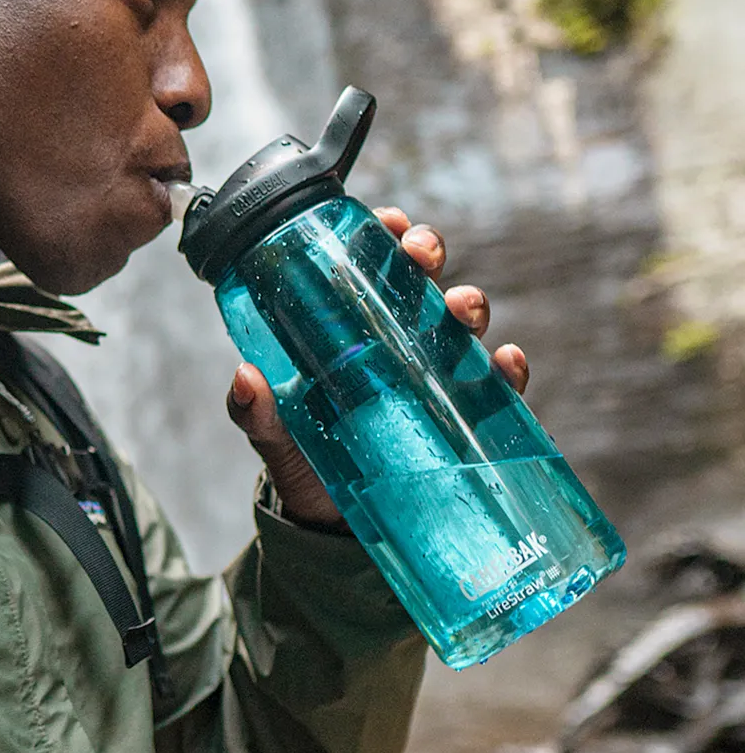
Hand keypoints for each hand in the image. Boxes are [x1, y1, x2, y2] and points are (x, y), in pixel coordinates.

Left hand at [226, 206, 530, 528]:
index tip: (386, 221)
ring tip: (460, 310)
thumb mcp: (276, 438)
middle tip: (419, 254)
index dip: (382, 236)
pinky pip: (496, 387)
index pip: (368, 268)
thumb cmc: (305, 464)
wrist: (334, 531)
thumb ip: (256, 414)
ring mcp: (435, 378)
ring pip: (461, 325)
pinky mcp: (465, 419)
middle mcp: (396, 343)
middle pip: (420, 282)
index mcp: (349, 331)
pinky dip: (507, 370)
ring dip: (468, 305)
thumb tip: (244, 379)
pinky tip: (506, 364)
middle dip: (427, 255)